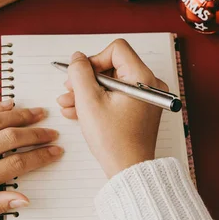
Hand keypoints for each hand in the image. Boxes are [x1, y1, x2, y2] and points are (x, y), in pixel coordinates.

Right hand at [56, 39, 165, 177]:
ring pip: (111, 83)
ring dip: (88, 91)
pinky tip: (78, 111)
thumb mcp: (89, 101)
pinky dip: (98, 101)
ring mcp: (146, 98)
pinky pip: (116, 96)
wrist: (128, 170)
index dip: (94, 60)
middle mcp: (149, 85)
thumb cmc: (115, 142)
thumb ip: (80, 72)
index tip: (81, 76)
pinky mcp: (140, 109)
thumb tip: (78, 58)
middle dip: (87, 78)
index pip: (116, 50)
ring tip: (68, 104)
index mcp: (143, 78)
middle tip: (69, 90)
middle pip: (112, 66)